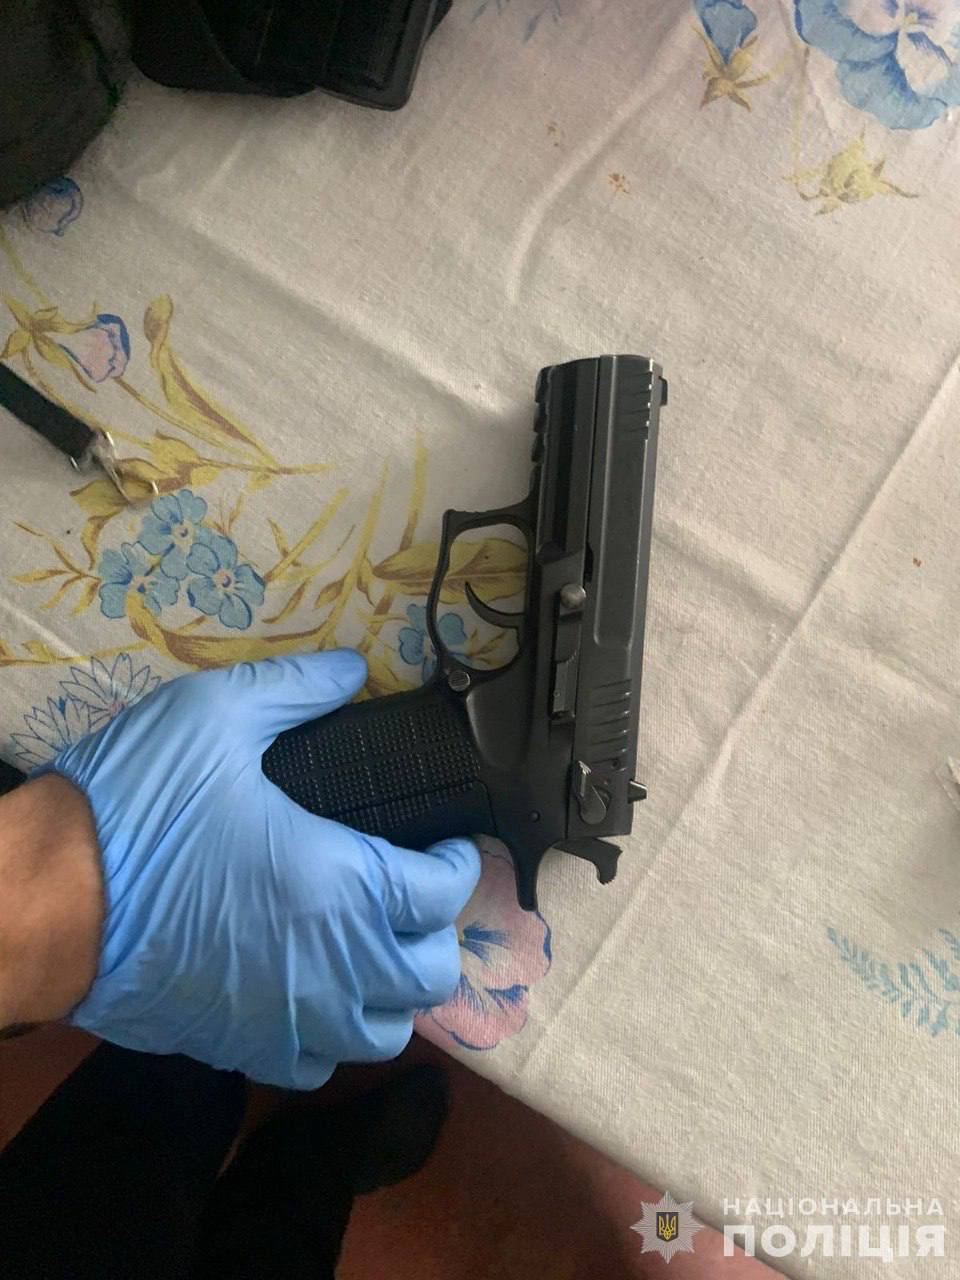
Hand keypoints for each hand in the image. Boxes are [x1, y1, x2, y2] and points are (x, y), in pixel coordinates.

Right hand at [40, 652, 480, 1087]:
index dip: (459, 864)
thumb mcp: (214, 716)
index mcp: (341, 882)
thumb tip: (354, 670)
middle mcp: (331, 963)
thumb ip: (296, 690)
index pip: (443, 894)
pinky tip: (313, 997)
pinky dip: (332, 1038)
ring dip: (393, 993)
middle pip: (430, 975)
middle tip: (411, 896)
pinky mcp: (239, 1049)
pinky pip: (316, 1067)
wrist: (41, 900)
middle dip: (435, 932)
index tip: (448, 845)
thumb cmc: (136, 807)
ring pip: (383, 1034)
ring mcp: (287, 1017)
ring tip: (372, 950)